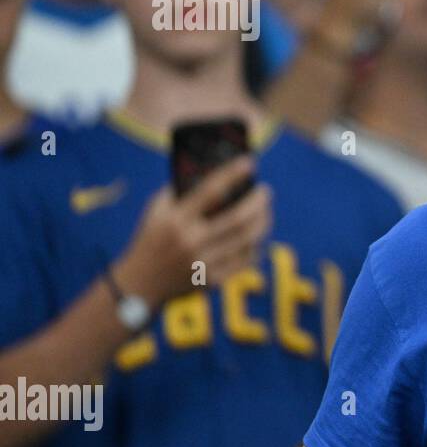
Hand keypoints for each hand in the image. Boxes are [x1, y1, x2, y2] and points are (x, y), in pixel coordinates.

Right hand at [112, 156, 271, 307]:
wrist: (140, 283)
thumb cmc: (153, 237)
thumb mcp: (157, 210)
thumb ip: (183, 190)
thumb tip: (217, 171)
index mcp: (175, 220)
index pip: (210, 192)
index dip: (233, 175)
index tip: (250, 163)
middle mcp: (190, 241)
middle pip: (238, 218)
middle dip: (258, 202)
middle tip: (265, 191)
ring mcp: (203, 263)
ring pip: (247, 239)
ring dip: (263, 221)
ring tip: (265, 210)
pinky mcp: (213, 280)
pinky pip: (246, 259)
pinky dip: (256, 244)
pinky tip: (257, 234)